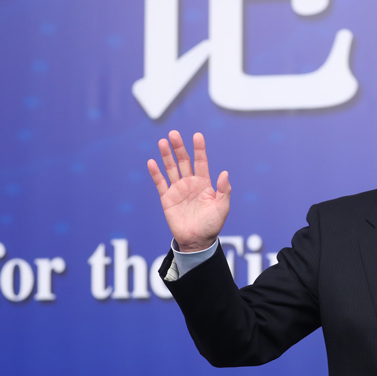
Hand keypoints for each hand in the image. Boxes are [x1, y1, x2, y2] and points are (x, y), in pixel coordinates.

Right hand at [148, 130, 230, 251]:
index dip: (199, 149)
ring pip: (171, 168)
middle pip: (184, 161)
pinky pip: (160, 183)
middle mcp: (190, 183)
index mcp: (204, 184)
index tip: (197, 136)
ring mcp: (178, 190)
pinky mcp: (167, 198)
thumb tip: (225, 173)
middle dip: (179, 148)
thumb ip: (224, 190)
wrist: (197, 241)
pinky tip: (152, 162)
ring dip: (166, 156)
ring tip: (163, 142)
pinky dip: (156, 173)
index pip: (201, 162)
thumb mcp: (222, 208)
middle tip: (174, 134)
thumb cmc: (212, 225)